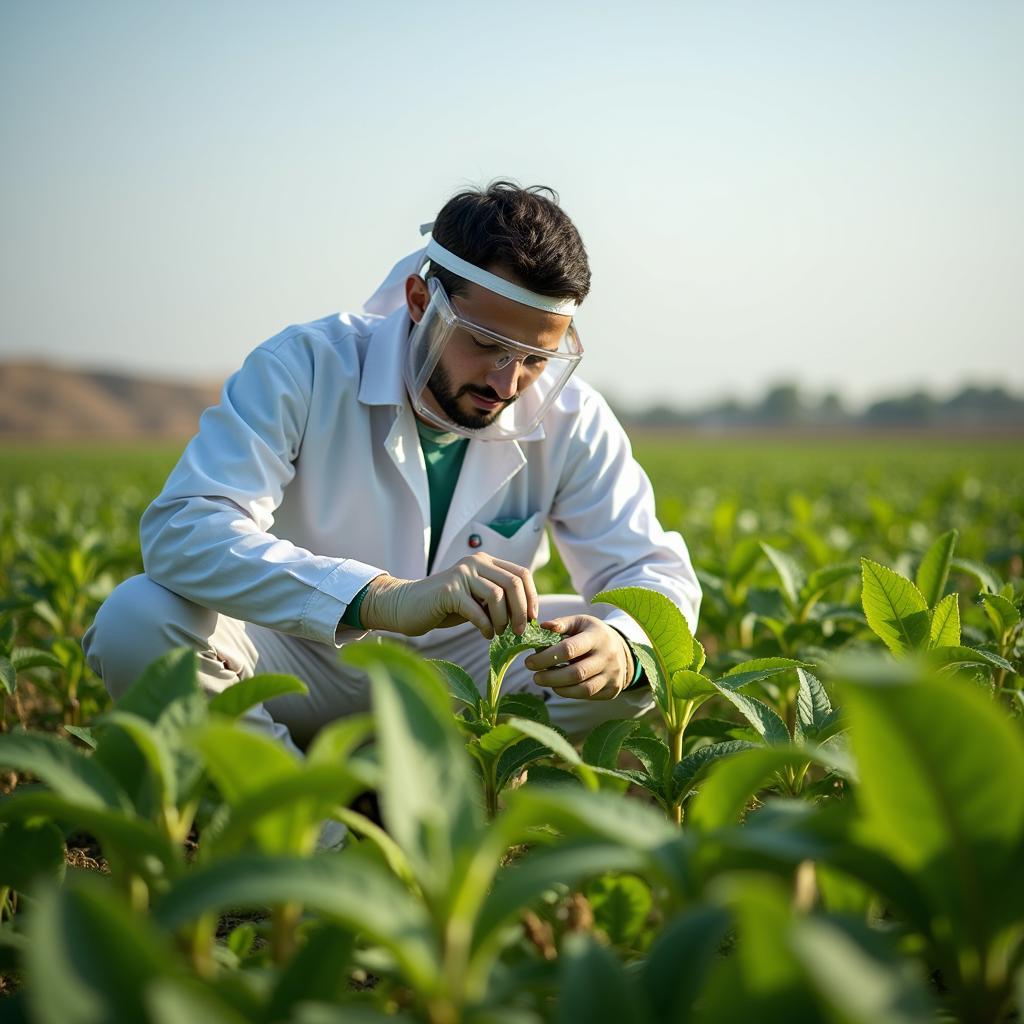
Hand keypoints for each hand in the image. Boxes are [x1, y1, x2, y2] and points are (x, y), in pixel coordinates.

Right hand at [360, 554, 538, 638]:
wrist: (408, 606)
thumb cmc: (445, 606)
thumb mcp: (476, 599)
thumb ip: (498, 600)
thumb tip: (527, 616)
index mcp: (485, 562)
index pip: (521, 574)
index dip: (532, 597)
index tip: (533, 618)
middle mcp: (475, 562)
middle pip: (513, 583)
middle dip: (521, 611)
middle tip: (521, 631)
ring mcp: (461, 574)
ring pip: (497, 596)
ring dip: (503, 620)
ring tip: (498, 632)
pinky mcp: (448, 590)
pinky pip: (476, 610)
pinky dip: (485, 626)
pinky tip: (485, 635)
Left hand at [523, 615, 633, 699]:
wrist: (621, 650)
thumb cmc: (592, 634)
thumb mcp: (580, 622)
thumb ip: (562, 624)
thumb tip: (542, 627)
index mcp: (597, 636)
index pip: (569, 649)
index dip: (546, 657)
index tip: (529, 662)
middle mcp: (607, 656)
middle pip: (576, 673)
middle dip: (551, 677)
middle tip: (535, 677)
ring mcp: (612, 674)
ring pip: (583, 689)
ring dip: (559, 688)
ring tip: (545, 682)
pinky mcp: (612, 689)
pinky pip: (588, 696)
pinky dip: (570, 693)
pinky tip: (559, 687)